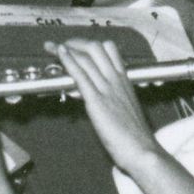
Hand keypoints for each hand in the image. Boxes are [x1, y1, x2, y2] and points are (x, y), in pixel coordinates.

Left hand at [52, 39, 160, 170]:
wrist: (141, 150)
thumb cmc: (135, 137)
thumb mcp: (126, 110)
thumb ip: (113, 100)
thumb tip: (98, 98)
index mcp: (125, 81)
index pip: (110, 50)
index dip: (90, 44)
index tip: (77, 46)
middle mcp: (116, 80)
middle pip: (96, 48)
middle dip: (75, 43)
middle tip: (61, 45)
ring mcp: (107, 89)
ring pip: (86, 58)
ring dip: (65, 49)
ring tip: (52, 47)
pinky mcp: (97, 101)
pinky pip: (81, 75)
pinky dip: (68, 61)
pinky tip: (60, 55)